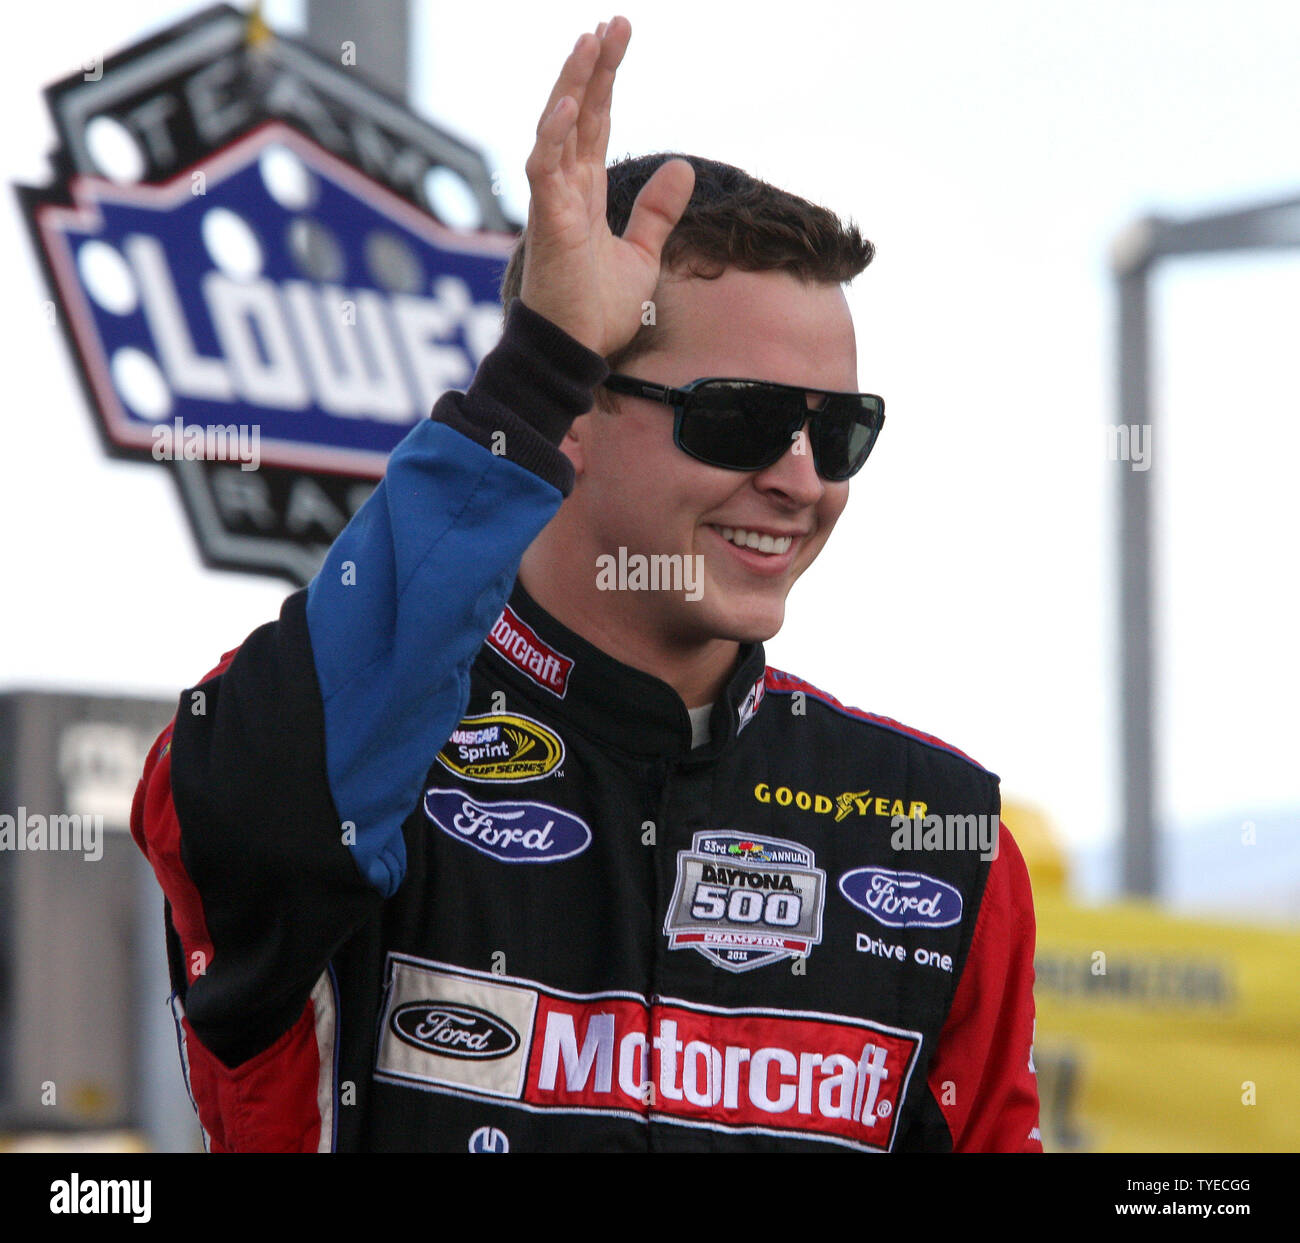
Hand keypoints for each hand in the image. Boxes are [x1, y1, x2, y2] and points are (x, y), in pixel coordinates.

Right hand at [519, 17, 694, 357]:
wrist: (578, 351)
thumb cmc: (599, 311)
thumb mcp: (643, 253)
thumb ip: (657, 211)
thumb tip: (683, 166)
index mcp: (585, 193)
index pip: (595, 124)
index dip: (605, 80)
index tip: (618, 37)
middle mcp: (565, 190)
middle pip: (578, 114)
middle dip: (593, 67)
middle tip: (613, 23)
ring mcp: (553, 204)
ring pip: (557, 129)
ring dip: (572, 85)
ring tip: (590, 42)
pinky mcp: (547, 223)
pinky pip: (544, 169)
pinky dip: (555, 136)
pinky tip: (572, 103)